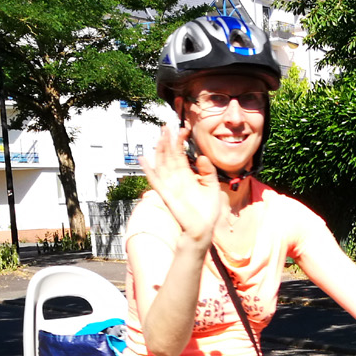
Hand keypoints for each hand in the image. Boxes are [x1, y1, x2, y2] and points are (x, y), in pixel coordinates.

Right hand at [139, 123, 226, 251]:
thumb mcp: (212, 187)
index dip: (180, 142)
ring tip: (160, 135)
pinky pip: (155, 180)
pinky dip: (148, 170)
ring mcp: (170, 186)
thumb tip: (202, 157)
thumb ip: (208, 172)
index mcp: (187, 176)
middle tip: (167, 126)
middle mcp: (176, 179)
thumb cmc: (207, 211)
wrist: (203, 229)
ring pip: (162, 164)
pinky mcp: (166, 195)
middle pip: (169, 156)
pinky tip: (143, 159)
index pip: (181, 155)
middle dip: (168, 141)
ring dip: (160, 150)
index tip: (183, 129)